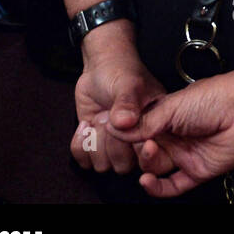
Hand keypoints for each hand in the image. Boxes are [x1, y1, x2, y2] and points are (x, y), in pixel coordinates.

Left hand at [72, 38, 166, 173]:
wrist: (101, 67)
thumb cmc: (121, 71)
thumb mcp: (128, 84)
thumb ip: (127, 102)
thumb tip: (125, 122)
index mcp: (154, 129)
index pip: (148, 156)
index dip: (134, 149)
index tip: (124, 130)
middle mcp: (135, 140)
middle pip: (124, 166)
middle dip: (110, 143)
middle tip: (108, 118)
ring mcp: (115, 144)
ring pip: (103, 166)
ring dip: (94, 143)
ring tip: (98, 119)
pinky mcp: (95, 144)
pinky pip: (85, 161)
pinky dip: (79, 146)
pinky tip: (86, 125)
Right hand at [107, 66, 233, 198]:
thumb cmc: (214, 98)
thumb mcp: (172, 107)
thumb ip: (144, 122)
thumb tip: (113, 128)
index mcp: (165, 117)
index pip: (137, 133)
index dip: (126, 136)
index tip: (111, 135)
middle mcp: (173, 137)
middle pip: (144, 153)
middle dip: (138, 150)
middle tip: (141, 141)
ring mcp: (185, 155)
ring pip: (155, 169)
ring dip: (147, 165)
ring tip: (152, 150)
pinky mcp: (197, 171)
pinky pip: (172, 186)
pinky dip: (157, 188)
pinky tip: (146, 181)